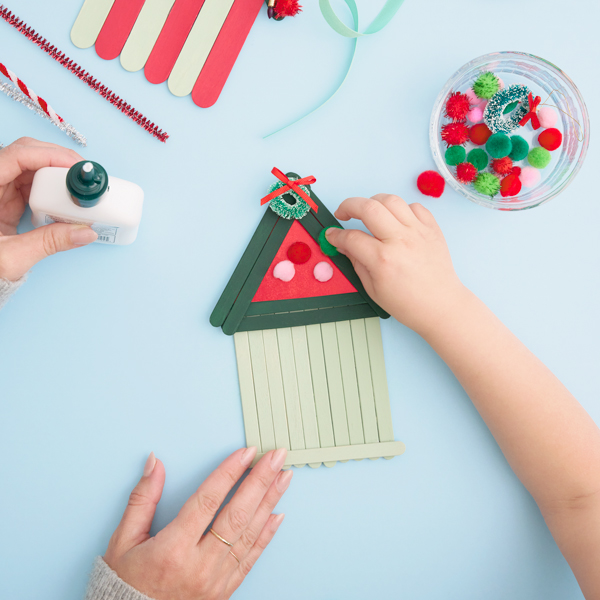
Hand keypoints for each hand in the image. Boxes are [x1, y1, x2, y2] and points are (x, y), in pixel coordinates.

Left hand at [0, 138, 97, 280]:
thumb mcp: (11, 257)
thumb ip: (48, 243)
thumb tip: (85, 232)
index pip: (16, 156)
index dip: (48, 155)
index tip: (74, 166)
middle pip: (25, 155)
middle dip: (56, 159)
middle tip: (82, 174)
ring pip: (30, 168)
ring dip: (56, 174)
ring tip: (78, 186)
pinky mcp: (5, 200)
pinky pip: (31, 184)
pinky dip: (51, 188)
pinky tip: (65, 198)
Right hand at [104, 447, 290, 599]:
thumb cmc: (126, 585)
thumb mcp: (123, 541)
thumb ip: (142, 499)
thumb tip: (156, 464)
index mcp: (173, 549)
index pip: (208, 500)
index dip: (230, 473)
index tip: (247, 452)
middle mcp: (199, 565)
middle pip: (237, 514)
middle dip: (260, 480)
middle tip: (276, 456)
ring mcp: (215, 580)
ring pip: (249, 534)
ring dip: (269, 502)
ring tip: (284, 477)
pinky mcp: (223, 591)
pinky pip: (250, 559)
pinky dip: (266, 535)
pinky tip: (278, 514)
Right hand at [325, 194, 465, 336]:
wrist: (441, 306)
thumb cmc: (408, 303)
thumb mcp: (373, 288)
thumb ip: (356, 262)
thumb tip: (343, 244)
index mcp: (383, 260)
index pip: (351, 237)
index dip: (336, 235)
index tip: (331, 235)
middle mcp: (400, 241)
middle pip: (368, 207)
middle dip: (349, 205)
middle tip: (343, 213)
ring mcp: (418, 232)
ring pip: (391, 200)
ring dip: (374, 202)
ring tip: (368, 213)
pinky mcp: (432, 229)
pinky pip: (414, 206)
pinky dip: (401, 209)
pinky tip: (394, 220)